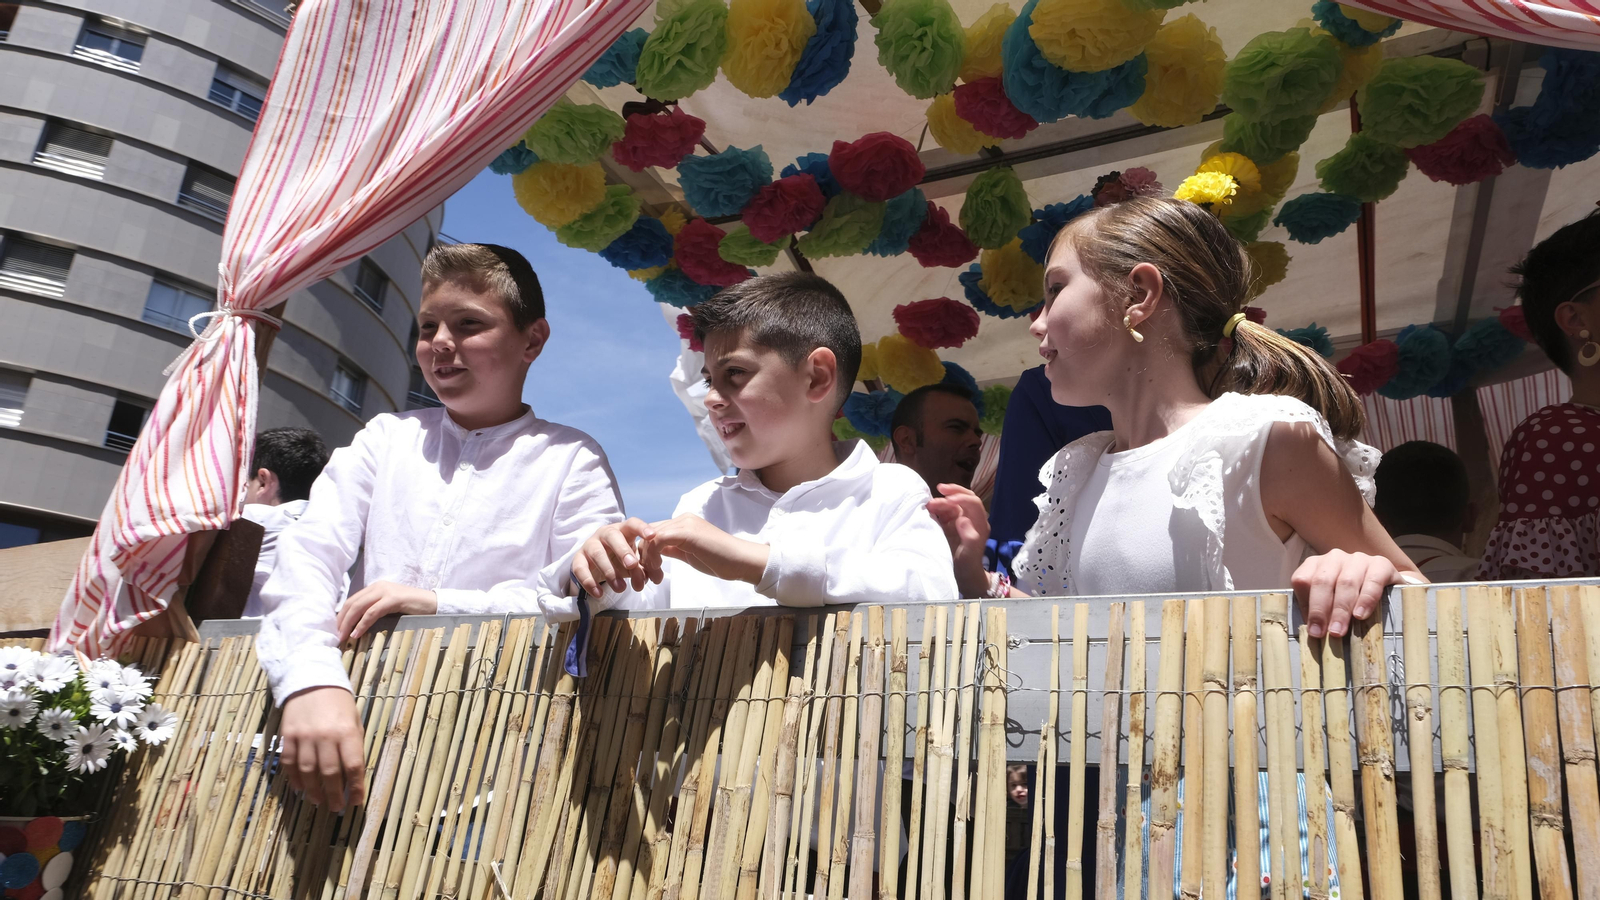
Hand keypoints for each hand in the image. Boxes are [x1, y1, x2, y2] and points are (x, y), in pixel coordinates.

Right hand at [280, 686, 365, 811]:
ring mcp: (304, 736)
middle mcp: (326, 736)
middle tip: (336, 807)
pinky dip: (295, 778)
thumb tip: (353, 775)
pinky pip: (290, 763)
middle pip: (330, 773)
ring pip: (308, 772)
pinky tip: (301, 788)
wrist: (312, 680)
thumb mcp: (354, 721)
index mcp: (347, 732)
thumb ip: (354, 746)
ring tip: (319, 801)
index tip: (356, 800)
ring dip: (314, 790)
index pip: (353, 766)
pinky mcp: (288, 736)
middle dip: (334, 794)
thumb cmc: (339, 703)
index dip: (355, 787)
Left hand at [335, 581, 436, 642]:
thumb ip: (375, 610)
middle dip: (341, 620)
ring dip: (348, 623)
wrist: (434, 603)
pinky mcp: (393, 599)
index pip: (351, 600)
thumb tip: (356, 626)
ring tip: (342, 637)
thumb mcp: (390, 607)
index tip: (335, 630)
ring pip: (359, 606)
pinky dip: (362, 624)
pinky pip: (372, 612)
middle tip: (335, 636)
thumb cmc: (413, 609)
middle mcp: (378, 586)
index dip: (341, 616)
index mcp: (375, 587)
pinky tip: (357, 634)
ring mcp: (386, 591)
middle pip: (351, 603)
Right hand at [572, 518, 656, 596]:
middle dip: (623, 550)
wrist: (596, 565)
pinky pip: (580, 569)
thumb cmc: (620, 560)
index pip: (632, 524)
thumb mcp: (634, 563)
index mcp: (622, 530)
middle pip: (613, 536)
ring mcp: (590, 545)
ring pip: (597, 553)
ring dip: (609, 571)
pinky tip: (599, 593)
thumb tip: (655, 578)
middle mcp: (605, 534)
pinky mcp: (578, 559)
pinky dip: (589, 582)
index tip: (652, 536)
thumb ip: (644, 569)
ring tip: (621, 588)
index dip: (642, 528)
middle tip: (632, 564)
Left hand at [639, 515, 768, 584]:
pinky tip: (658, 569)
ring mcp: (685, 523)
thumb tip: (658, 551)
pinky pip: (658, 540)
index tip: (650, 571)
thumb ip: (674, 549)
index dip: (647, 551)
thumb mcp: (691, 554)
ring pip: (651, 536)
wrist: (741, 561)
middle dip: (644, 555)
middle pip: (649, 533)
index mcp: (684, 523)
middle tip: (648, 576)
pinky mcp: (687, 532)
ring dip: (647, 558)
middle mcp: (683, 519)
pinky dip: (653, 555)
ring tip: (653, 575)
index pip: (655, 532)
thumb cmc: (720, 561)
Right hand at [927, 484, 990, 598]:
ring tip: (928, 505)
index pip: (973, 502)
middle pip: (964, 498)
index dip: (961, 497)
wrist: (963, 575)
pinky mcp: (950, 525)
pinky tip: (928, 509)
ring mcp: (960, 520)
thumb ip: (970, 536)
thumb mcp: (970, 553)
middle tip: (939, 488)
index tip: (947, 499)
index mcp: (979, 522)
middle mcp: (971, 518)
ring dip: (941, 501)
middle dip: (953, 491)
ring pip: (952, 504)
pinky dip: (936, 508)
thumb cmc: (968, 564)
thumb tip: (962, 519)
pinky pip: (944, 511)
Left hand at [1291, 549, 1399, 638]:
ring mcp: (1358, 559)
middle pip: (1322, 581)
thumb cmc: (1352, 598)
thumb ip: (1319, 611)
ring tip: (1339, 630)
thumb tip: (1313, 632)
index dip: (1306, 605)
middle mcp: (1335, 558)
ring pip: (1346, 582)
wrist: (1388, 588)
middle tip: (1324, 633)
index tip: (1312, 629)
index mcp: (1316, 564)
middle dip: (1321, 610)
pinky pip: (1372, 581)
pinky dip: (1366, 600)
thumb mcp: (1331, 601)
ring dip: (1341, 610)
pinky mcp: (1381, 564)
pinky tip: (1360, 615)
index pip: (1302, 580)